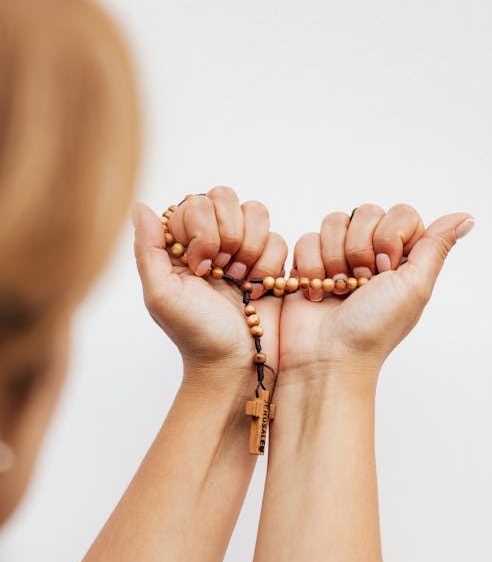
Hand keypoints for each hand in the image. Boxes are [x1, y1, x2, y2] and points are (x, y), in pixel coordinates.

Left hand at [134, 186, 286, 383]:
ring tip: (238, 279)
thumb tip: (141, 206)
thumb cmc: (195, 334)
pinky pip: (278, 237)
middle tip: (219, 272)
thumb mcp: (161, 294)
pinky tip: (256, 289)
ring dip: (249, 248)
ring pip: (255, 211)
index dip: (201, 228)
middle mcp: (211, 240)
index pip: (193, 203)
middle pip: (225, 197)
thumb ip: (148, 249)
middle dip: (227, 236)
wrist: (235, 364)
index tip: (199, 266)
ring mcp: (242, 249)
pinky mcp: (270, 261)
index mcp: (181, 244)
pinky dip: (268, 264)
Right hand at [279, 203, 474, 372]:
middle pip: (366, 212)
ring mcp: (340, 257)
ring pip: (334, 222)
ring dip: (334, 258)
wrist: (328, 354)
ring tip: (338, 289)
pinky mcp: (310, 264)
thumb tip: (466, 218)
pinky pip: (307, 239)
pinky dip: (311, 267)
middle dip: (359, 249)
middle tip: (360, 283)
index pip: (401, 214)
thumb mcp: (415, 287)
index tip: (386, 270)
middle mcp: (372, 253)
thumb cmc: (373, 329)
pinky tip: (318, 293)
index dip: (389, 237)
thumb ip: (436, 246)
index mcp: (403, 257)